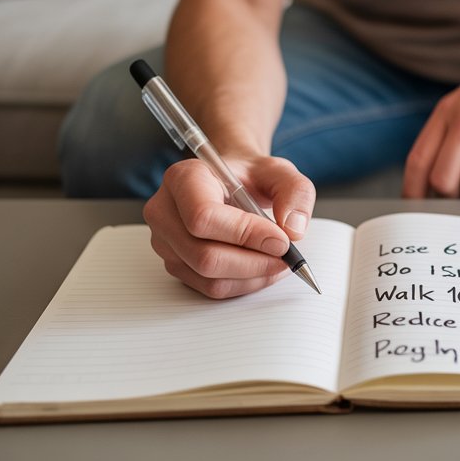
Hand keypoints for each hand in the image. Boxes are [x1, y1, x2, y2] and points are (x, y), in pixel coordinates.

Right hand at [143, 155, 315, 297]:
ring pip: (208, 277)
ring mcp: (165, 241)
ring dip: (252, 276)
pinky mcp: (175, 264)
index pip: (203, 217)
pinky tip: (261, 267)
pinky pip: (209, 288)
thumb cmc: (250, 177)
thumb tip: (293, 229)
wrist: (232, 184)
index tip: (282, 241)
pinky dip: (243, 283)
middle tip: (286, 257)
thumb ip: (294, 192)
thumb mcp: (280, 172)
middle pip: (204, 255)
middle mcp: (164, 211)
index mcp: (183, 178)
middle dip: (254, 262)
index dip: (245, 234)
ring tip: (278, 262)